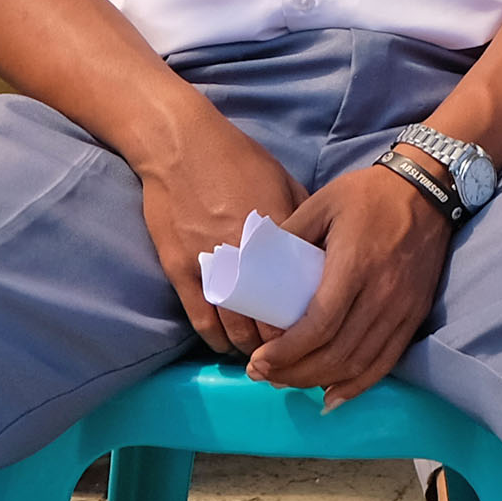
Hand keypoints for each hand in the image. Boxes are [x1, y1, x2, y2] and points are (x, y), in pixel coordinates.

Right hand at [131, 107, 300, 355]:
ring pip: (235, 328)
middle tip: (290, 353)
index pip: (299, 295)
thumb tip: (321, 248)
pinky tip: (227, 346)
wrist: (179, 145)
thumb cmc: (235, 158)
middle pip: (269, 321)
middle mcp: (246, 257)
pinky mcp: (181, 270)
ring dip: (250, 349)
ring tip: (261, 356)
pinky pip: (201, 320)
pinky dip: (216, 340)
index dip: (309, 323)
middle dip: (281, 346)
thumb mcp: (281, 179)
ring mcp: (211, 266)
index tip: (314, 333)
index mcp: (277, 234)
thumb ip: (303, 216)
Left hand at [246, 162, 450, 406]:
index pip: (320, 325)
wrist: (426, 190)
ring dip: (320, 381)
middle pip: (336, 352)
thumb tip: (252, 264)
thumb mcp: (320, 203)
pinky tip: (331, 396)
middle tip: (262, 375)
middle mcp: (381, 294)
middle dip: (295, 372)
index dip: (287, 351)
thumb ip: (288, 233)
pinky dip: (358, 385)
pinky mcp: (413, 316)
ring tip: (287, 382)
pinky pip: (386, 362)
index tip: (259, 360)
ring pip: (359, 363)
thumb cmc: (367, 195)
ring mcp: (401, 309)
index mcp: (354, 266)